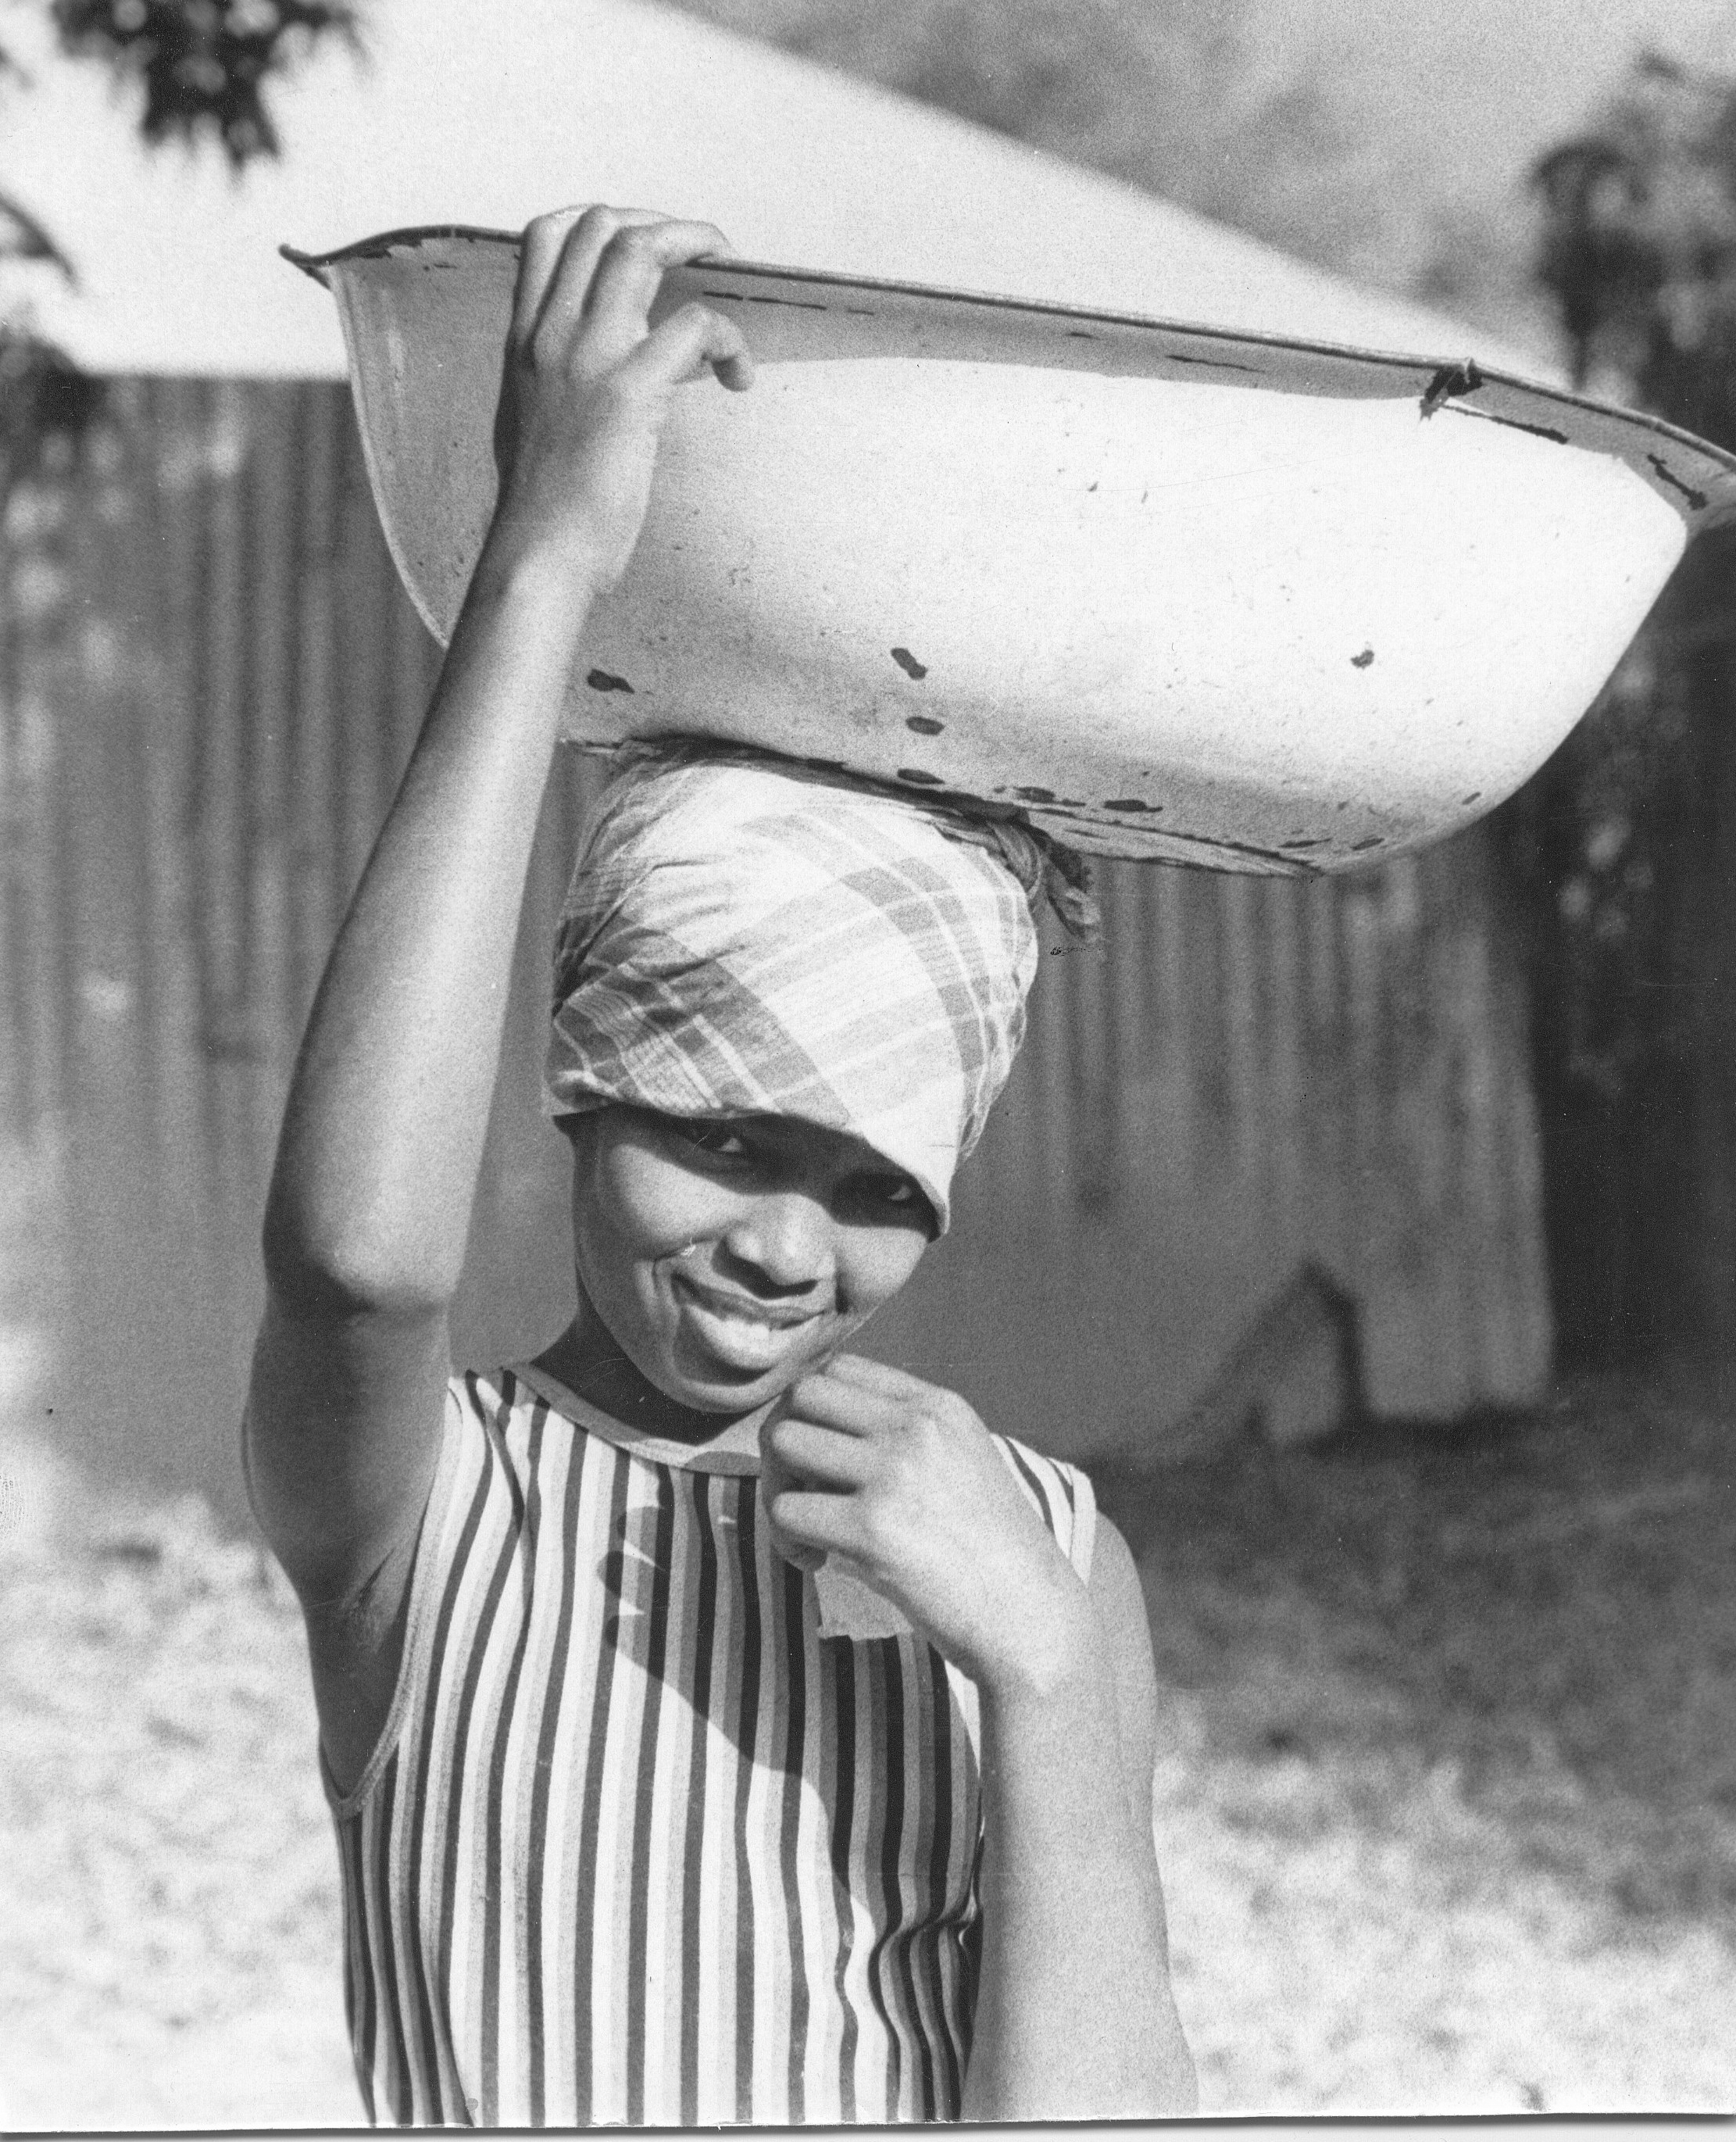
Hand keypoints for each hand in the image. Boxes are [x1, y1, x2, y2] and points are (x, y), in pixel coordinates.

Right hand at [484, 205, 753, 595]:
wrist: (540, 555)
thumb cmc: (547, 505)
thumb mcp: (537, 419)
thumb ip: (566, 378)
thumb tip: (624, 365)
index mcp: (524, 339)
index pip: (548, 233)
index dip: (609, 220)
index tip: (651, 246)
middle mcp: (550, 334)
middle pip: (602, 224)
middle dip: (666, 226)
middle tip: (708, 257)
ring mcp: (587, 358)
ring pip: (642, 250)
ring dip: (699, 247)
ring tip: (732, 279)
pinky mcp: (628, 393)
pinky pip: (694, 326)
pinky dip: (729, 339)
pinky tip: (739, 376)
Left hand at [761, 1355, 1094, 1692]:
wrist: (1031, 1618)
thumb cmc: (991, 1554)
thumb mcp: (963, 1463)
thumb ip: (905, 1438)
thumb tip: (816, 1437)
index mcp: (939, 1406)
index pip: (842, 1368)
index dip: (816, 1411)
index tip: (824, 1457)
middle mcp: (916, 1427)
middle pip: (803, 1394)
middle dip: (786, 1441)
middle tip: (803, 1492)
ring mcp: (894, 1473)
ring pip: (783, 1443)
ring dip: (779, 1488)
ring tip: (809, 1531)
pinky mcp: (872, 1529)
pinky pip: (785, 1511)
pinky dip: (786, 1542)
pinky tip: (817, 1564)